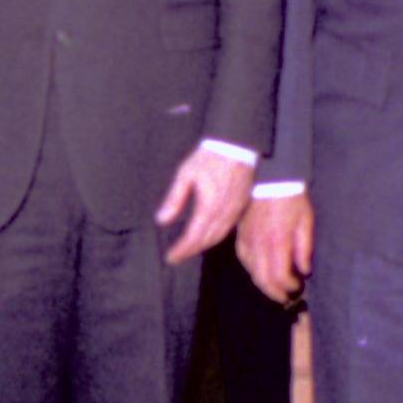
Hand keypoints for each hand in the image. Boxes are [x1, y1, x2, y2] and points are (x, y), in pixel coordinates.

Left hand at [155, 146, 254, 265]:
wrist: (236, 145)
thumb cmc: (209, 158)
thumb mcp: (186, 175)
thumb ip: (174, 199)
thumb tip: (162, 220)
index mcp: (209, 208)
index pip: (193, 237)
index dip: (181, 250)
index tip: (170, 257)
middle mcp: (224, 214)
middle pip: (207, 241)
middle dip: (191, 251)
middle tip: (177, 256)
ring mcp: (234, 211)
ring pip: (218, 237)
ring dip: (203, 245)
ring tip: (188, 249)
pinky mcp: (240, 206)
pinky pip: (227, 229)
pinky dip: (214, 237)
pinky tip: (206, 236)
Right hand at [236, 191, 313, 305]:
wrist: (272, 179)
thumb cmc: (292, 200)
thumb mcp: (306, 222)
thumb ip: (304, 248)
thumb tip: (304, 270)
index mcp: (278, 242)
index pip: (280, 276)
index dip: (289, 286)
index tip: (298, 287)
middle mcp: (259, 245)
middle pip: (263, 280)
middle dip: (275, 293)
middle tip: (285, 297)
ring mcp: (247, 241)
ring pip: (252, 272)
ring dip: (263, 284)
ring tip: (275, 288)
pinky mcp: (240, 236)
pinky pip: (244, 260)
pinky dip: (252, 270)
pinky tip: (260, 272)